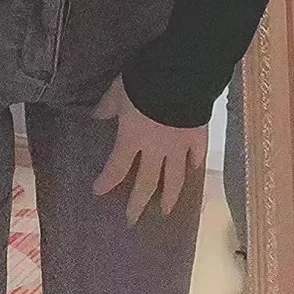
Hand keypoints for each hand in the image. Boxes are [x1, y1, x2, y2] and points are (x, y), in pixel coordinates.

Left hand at [91, 74, 207, 225]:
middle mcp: (155, 149)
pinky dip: (196, 163)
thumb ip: (107, 107)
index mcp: (132, 138)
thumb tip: (95, 117)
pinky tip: (195, 171)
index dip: (106, 181)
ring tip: (166, 211)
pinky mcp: (198, 135)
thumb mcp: (118, 91)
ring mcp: (179, 146)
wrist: (178, 74)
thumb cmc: (143, 82)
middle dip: (138, 203)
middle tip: (133, 220)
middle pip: (146, 182)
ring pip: (174, 178)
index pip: (116, 167)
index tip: (98, 191)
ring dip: (169, 196)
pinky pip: (198, 154)